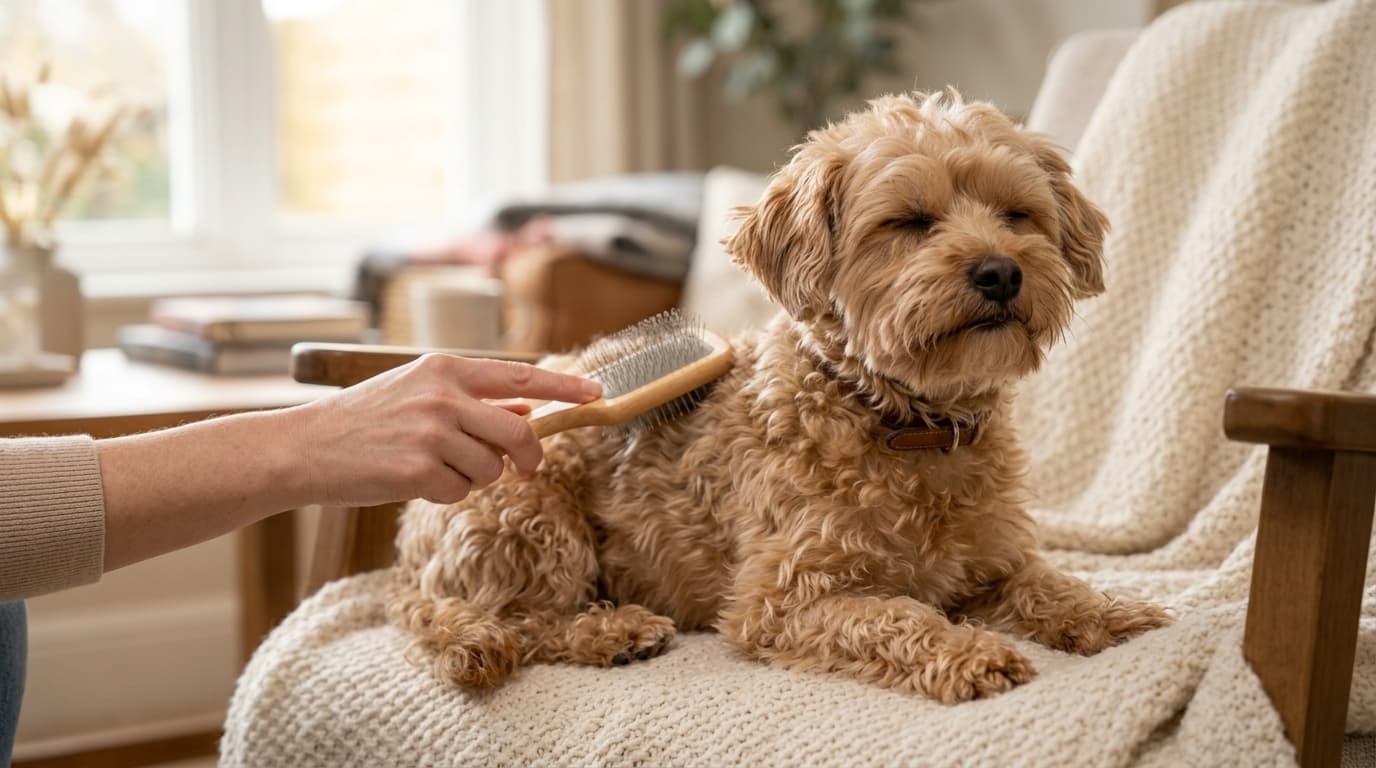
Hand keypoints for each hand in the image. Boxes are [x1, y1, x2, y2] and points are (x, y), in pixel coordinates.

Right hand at [288, 354, 600, 506]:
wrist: (305, 446)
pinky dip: (442, 493)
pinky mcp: (419, 470)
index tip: (596, 393)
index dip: (564, 388)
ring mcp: (432, 432)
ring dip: (471, 477)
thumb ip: (471, 400)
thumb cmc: (364, 420)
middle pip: (520, 433)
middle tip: (525, 468)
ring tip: (431, 466)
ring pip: (491, 468)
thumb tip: (526, 413)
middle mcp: (443, 395)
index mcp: (445, 368)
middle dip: (528, 457)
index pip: (521, 378)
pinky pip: (460, 492)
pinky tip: (411, 479)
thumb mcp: (417, 392)